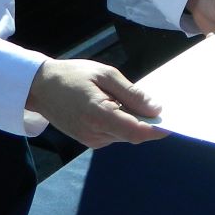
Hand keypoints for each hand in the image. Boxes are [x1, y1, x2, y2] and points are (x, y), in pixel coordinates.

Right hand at [25, 58, 164, 148]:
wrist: (39, 86)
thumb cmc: (73, 75)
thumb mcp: (105, 75)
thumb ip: (132, 94)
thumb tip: (156, 109)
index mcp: (99, 115)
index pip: (137, 132)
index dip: (158, 130)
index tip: (174, 122)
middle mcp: (95, 133)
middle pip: (133, 135)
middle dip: (148, 123)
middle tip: (159, 104)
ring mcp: (90, 139)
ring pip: (124, 135)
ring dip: (133, 122)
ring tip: (131, 100)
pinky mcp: (87, 140)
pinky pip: (113, 134)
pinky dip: (121, 123)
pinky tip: (117, 106)